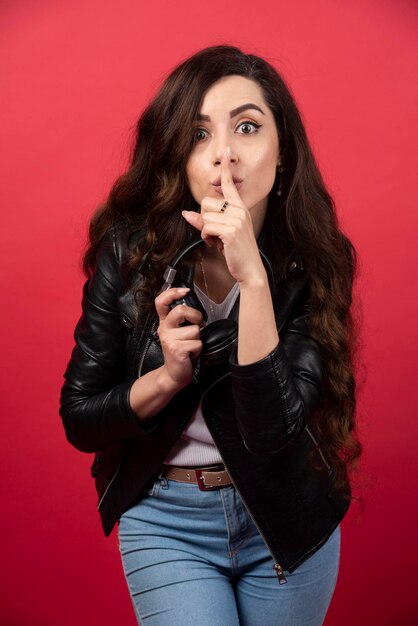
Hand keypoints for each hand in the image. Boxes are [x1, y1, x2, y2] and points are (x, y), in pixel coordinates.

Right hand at [154, 287, 202, 388]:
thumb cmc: (180, 352)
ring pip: (195, 330)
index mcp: (164, 322)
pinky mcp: (176, 349)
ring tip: (190, 346)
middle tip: (198, 324)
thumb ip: (182, 320)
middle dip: (196, 316)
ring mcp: (169, 339)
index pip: (161, 302)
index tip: (184, 291)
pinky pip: (197, 343)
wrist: (174, 373)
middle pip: (181, 310)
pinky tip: (191, 354)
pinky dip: (198, 349)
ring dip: (198, 339)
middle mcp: (164, 329)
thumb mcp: (177, 333)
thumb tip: (195, 310)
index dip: (172, 293)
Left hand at [181, 148, 266, 286]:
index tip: (225, 151)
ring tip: (218, 241)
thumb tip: (186, 214)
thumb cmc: (236, 251)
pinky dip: (207, 238)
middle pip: (206, 203)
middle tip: (216, 235)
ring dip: (206, 231)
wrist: (250, 269)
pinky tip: (218, 245)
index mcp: (239, 208)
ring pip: (204, 217)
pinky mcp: (231, 230)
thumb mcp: (220, 234)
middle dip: (205, 220)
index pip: (230, 185)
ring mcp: (236, 220)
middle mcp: (239, 210)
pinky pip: (206, 227)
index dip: (226, 170)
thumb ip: (203, 222)